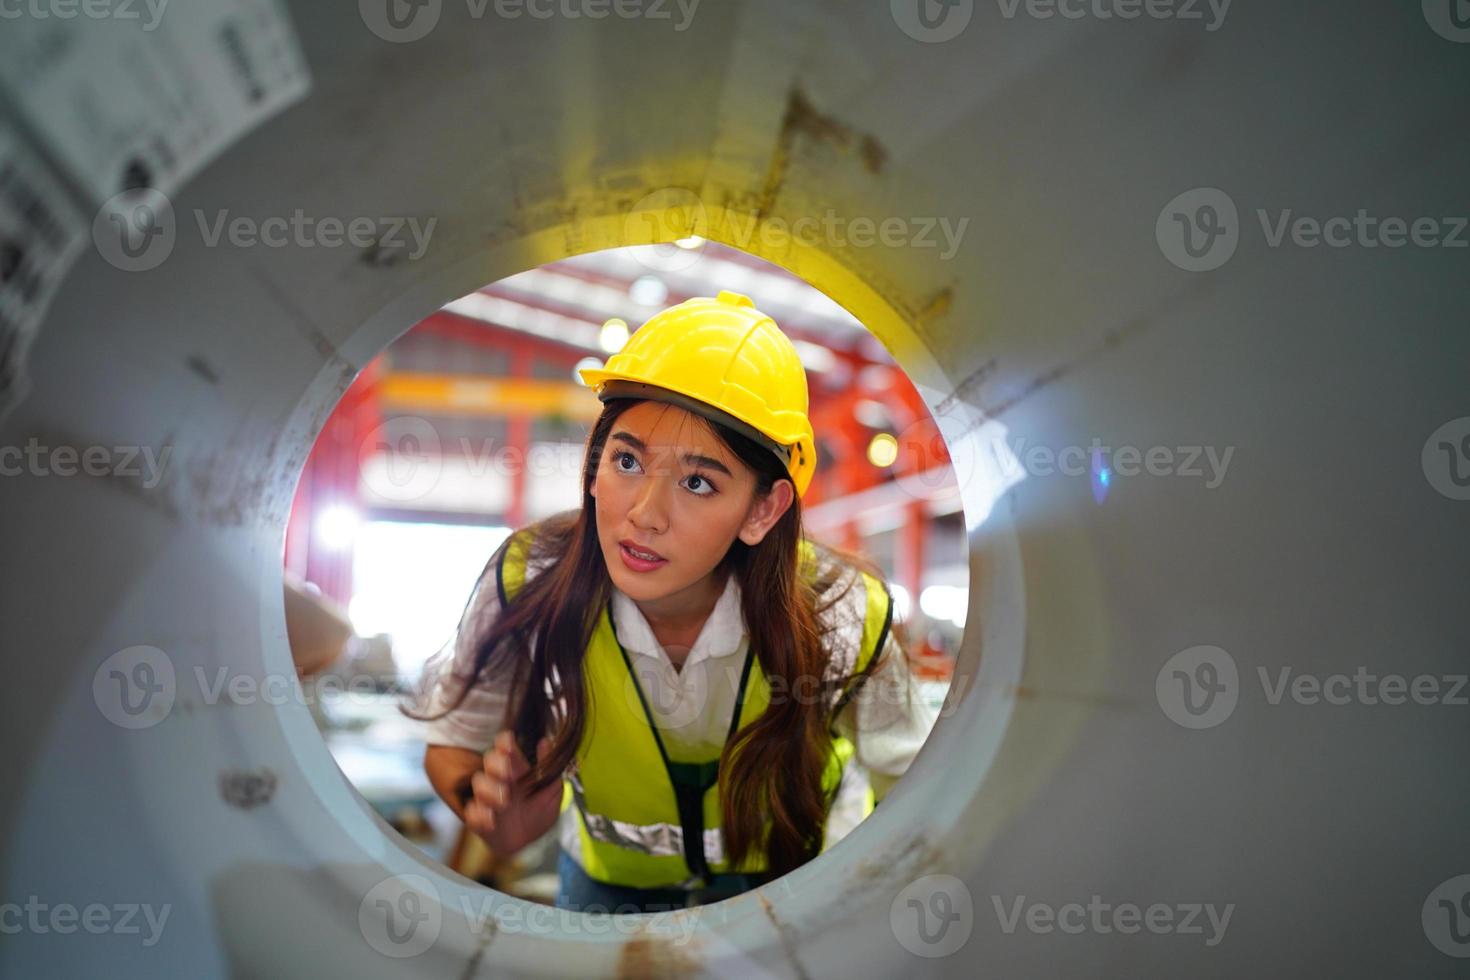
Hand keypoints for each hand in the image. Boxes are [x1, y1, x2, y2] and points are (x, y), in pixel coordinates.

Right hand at [463, 731, 562, 857]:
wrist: (529, 842)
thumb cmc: (539, 813)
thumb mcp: (552, 791)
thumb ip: (548, 767)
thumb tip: (545, 741)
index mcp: (517, 770)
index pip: (506, 748)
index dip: (505, 743)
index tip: (508, 743)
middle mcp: (500, 780)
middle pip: (489, 760)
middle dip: (497, 764)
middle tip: (508, 774)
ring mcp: (488, 799)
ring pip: (479, 783)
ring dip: (490, 790)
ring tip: (505, 802)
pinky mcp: (479, 819)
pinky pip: (472, 813)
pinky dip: (479, 815)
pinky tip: (491, 820)